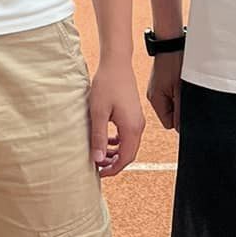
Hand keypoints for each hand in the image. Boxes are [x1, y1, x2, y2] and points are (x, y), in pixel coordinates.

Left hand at [89, 60, 144, 176]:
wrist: (117, 63)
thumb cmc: (107, 84)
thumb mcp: (98, 113)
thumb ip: (98, 137)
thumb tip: (97, 159)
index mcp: (131, 127)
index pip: (125, 158)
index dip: (112, 169)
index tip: (99, 172)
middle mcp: (138, 125)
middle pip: (129, 154)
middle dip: (114, 163)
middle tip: (97, 166)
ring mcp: (137, 119)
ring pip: (128, 145)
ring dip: (115, 153)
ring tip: (99, 154)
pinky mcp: (134, 114)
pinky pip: (128, 135)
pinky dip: (118, 142)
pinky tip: (106, 140)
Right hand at [146, 50, 182, 133]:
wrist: (172, 41)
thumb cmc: (177, 62)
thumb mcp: (182, 90)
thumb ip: (182, 111)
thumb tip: (184, 129)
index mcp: (155, 100)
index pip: (169, 124)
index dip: (180, 121)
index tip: (188, 110)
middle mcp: (153, 96)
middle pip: (170, 115)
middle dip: (180, 110)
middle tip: (187, 97)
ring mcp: (157, 89)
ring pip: (172, 105)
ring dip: (180, 100)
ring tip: (184, 88)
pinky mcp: (161, 83)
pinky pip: (171, 95)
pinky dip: (178, 92)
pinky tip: (182, 83)